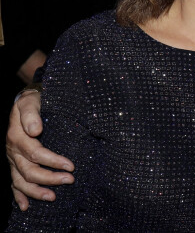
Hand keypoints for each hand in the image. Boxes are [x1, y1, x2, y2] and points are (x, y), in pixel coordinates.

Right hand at [6, 90, 74, 209]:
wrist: (25, 100)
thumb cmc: (32, 99)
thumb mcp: (30, 101)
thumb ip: (31, 114)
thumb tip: (35, 130)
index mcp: (17, 136)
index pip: (35, 154)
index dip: (53, 161)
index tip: (70, 165)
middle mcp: (13, 150)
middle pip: (29, 171)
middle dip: (49, 178)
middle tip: (69, 180)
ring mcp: (13, 159)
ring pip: (21, 181)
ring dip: (37, 191)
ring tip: (53, 197)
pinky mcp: (14, 163)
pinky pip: (14, 182)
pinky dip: (19, 195)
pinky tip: (26, 206)